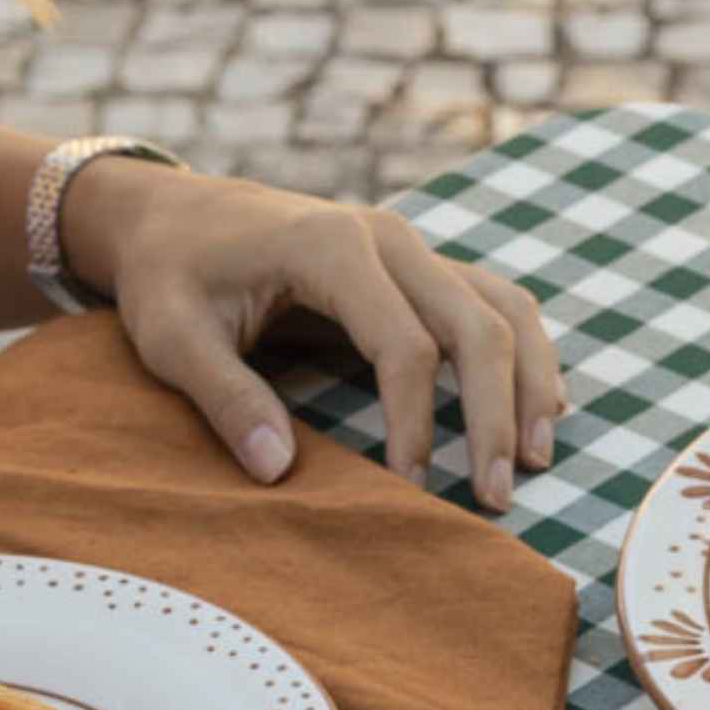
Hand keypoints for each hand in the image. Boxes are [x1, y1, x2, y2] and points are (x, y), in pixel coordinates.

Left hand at [64, 163, 564, 512]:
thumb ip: (224, 398)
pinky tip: (540, 409)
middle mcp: (387, 237)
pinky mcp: (418, 266)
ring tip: (537, 460)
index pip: (405, 344)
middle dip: (494, 416)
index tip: (409, 487)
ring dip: (529, 384)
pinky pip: (495, 302)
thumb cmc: (169, 275)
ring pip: (504, 308)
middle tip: (497, 496)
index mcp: (330, 245)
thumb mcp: (171, 336)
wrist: (171, 213)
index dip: (415, 423)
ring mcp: (411, 247)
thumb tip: (278, 472)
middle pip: (476, 326)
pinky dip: (525, 355)